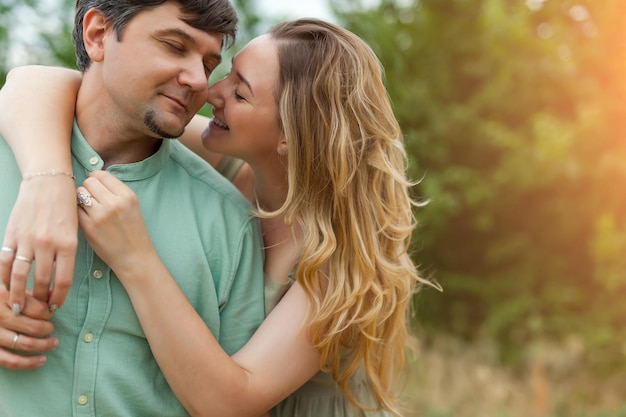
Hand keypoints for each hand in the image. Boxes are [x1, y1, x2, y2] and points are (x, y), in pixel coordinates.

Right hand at [0, 176, 77, 313]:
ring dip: (18, 294)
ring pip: (20, 275)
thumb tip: (58, 282)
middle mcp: (48, 243)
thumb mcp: (74, 231)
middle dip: (39, 300)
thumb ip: (66, 254)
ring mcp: (28, 239)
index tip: (55, 307)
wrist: (48, 183)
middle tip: (37, 310)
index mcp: (68, 244)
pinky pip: (4, 261)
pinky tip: (5, 286)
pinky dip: (3, 277)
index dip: (58, 298)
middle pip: (42, 281)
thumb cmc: (66, 208)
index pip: (63, 280)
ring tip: (18, 306)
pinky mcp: (12, 234)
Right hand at [0, 285, 57, 368]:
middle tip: (51, 329)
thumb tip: (54, 292)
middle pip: (34, 327)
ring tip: (53, 343)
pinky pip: (12, 361)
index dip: (48, 313)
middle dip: (48, 329)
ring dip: (44, 345)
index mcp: (5, 299)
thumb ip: (32, 294)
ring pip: (26, 344)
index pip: (38, 309)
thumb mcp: (13, 294)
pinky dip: (29, 362)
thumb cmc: (0, 304)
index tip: (50, 314)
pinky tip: (42, 360)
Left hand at [77, 171, 155, 277]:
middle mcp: (114, 202)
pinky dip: (78, 212)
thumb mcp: (132, 207)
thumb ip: (116, 192)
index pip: (102, 174)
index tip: (96, 186)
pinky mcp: (89, 226)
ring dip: (81, 199)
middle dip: (88, 188)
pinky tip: (86, 219)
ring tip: (89, 209)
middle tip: (92, 199)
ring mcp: (101, 214)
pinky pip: (75, 209)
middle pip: (89, 182)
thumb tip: (93, 178)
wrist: (135, 258)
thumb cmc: (132, 232)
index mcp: (127, 195)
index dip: (96, 179)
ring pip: (80, 193)